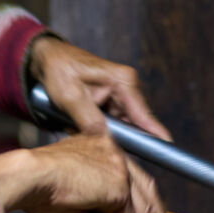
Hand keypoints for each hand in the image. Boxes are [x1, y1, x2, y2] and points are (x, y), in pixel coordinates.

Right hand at [0, 135, 167, 212]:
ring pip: (142, 208)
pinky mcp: (118, 185)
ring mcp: (119, 167)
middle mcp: (114, 153)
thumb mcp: (69, 208)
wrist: (27, 179)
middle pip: (145, 191)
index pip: (132, 178)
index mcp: (101, 149)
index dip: (142, 205)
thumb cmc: (36, 189)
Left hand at [28, 36, 171, 141]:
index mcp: (122, 81)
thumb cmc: (59, 71)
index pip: (143, 113)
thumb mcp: (70, 96)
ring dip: (107, 134)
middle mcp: (126, 86)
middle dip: (122, 139)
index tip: (167, 148)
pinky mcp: (110, 101)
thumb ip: (89, 119)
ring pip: (121, 125)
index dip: (155, 133)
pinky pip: (111, 122)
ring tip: (85, 133)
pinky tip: (83, 128)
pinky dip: (100, 129)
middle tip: (107, 153)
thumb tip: (105, 140)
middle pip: (134, 123)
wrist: (46, 59)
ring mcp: (119, 94)